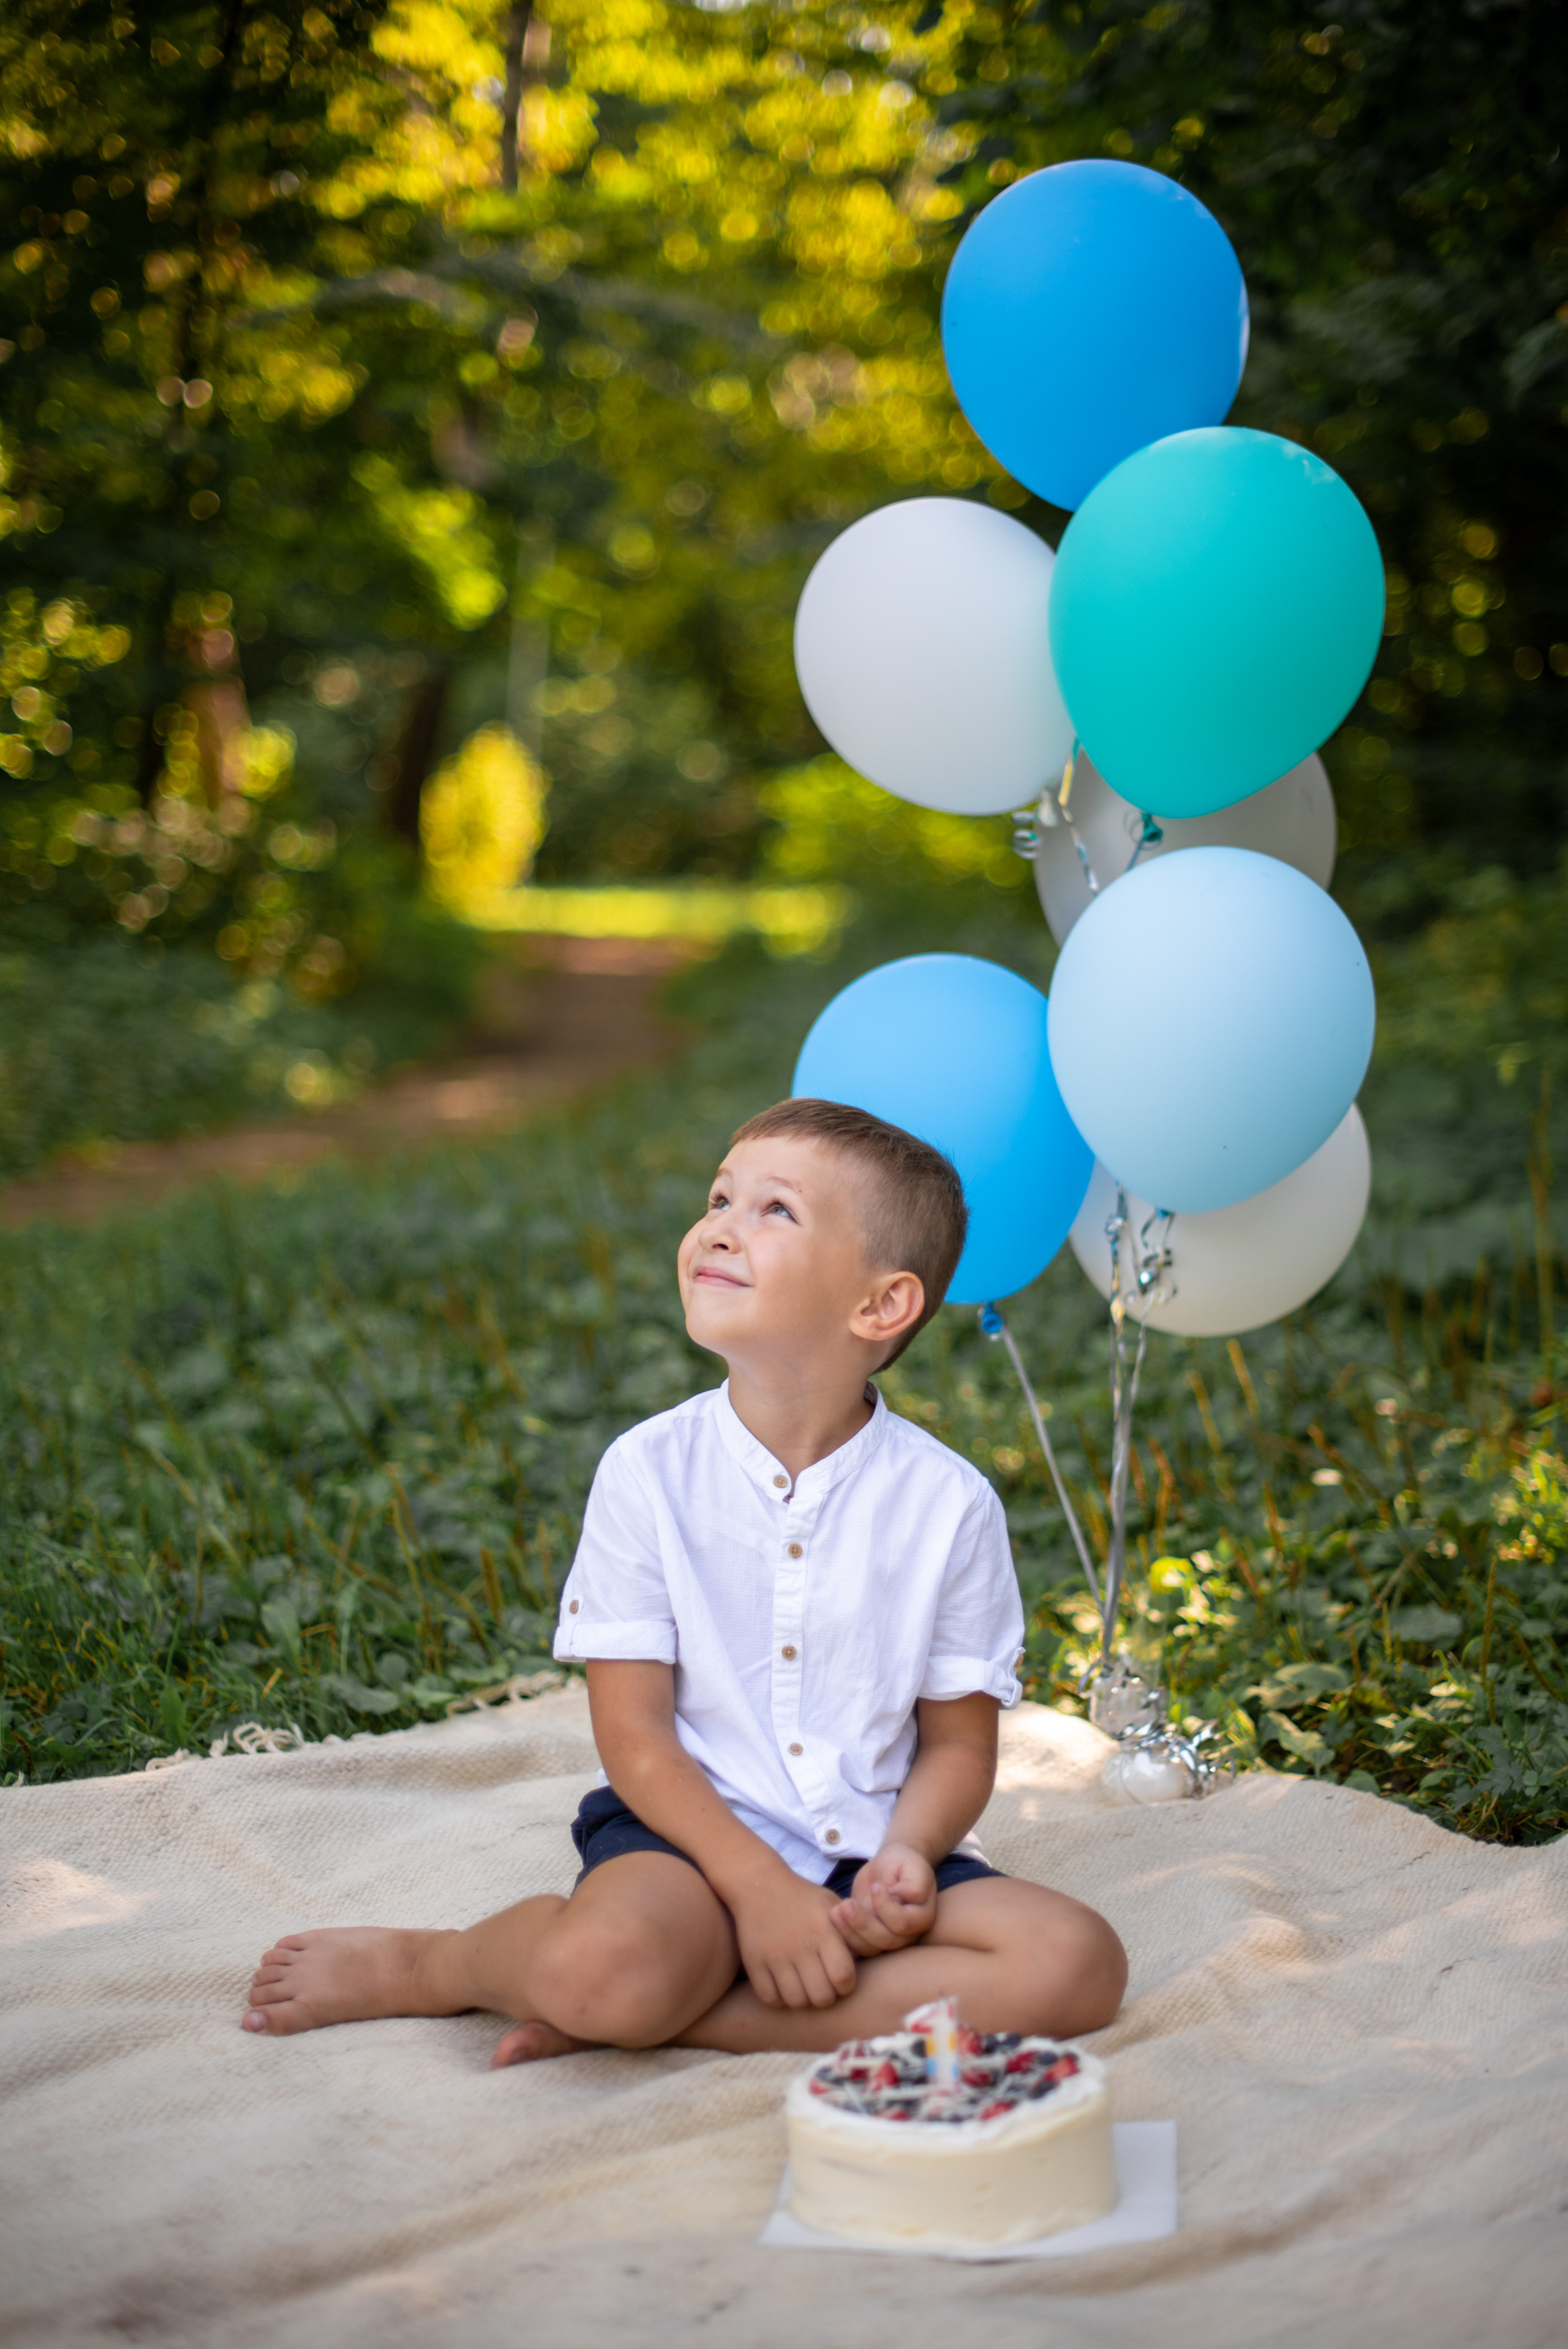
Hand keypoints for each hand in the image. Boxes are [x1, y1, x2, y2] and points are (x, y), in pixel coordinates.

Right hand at [731, 1868, 857, 2009]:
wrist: (759, 1883)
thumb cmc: (802, 1898)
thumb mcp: (831, 1905)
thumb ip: (849, 1933)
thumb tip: (864, 1962)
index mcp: (824, 1931)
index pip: (844, 1978)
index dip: (845, 1985)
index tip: (840, 1979)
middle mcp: (801, 1945)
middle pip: (822, 1996)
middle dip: (826, 1996)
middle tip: (821, 1985)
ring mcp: (776, 1955)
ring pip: (796, 2001)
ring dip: (802, 1998)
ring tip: (802, 1985)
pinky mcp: (754, 1961)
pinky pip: (770, 1997)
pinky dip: (778, 1997)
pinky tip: (782, 1985)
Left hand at [829, 1844, 937, 1957]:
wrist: (889, 1867)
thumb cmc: (903, 1863)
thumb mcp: (913, 1865)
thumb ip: (914, 1885)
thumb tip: (899, 1901)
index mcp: (922, 1916)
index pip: (902, 1922)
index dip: (885, 1907)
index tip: (875, 1885)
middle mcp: (908, 1934)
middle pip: (885, 1940)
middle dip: (862, 1923)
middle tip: (846, 1904)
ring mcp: (888, 1939)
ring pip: (870, 1947)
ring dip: (850, 1931)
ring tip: (835, 1911)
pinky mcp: (869, 1938)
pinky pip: (857, 1946)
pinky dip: (843, 1935)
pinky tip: (833, 1916)